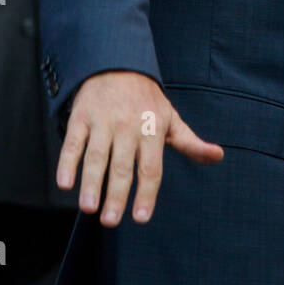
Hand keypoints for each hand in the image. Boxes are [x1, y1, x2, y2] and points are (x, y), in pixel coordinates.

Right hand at [57, 71, 223, 225]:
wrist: (118, 63)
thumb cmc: (147, 100)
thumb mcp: (171, 119)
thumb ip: (191, 142)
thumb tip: (218, 156)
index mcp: (152, 130)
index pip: (150, 168)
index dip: (146, 194)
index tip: (140, 218)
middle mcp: (128, 126)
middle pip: (122, 166)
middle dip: (116, 195)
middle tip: (110, 221)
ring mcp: (103, 121)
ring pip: (96, 156)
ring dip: (91, 183)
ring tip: (88, 208)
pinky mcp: (82, 116)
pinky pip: (73, 142)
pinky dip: (67, 162)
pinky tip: (64, 183)